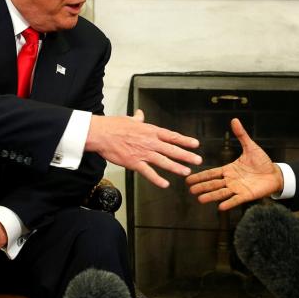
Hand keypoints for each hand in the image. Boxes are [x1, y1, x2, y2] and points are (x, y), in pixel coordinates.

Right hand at [86, 109, 201, 188]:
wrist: (101, 134)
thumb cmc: (113, 126)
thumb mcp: (129, 120)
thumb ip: (138, 119)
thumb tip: (140, 113)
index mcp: (150, 131)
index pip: (171, 136)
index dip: (185, 140)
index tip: (195, 144)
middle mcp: (150, 142)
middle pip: (172, 149)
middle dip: (186, 155)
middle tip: (198, 160)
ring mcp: (143, 153)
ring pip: (163, 161)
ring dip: (176, 167)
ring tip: (186, 172)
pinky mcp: (134, 162)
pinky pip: (148, 172)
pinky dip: (157, 179)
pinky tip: (165, 184)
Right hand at [186, 118, 282, 210]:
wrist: (275, 173)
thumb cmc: (262, 162)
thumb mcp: (250, 147)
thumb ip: (241, 135)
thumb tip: (234, 120)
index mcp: (229, 169)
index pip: (212, 173)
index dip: (201, 176)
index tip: (189, 179)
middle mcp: (231, 180)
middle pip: (213, 184)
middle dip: (202, 187)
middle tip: (190, 191)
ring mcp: (238, 188)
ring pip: (221, 193)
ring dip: (211, 196)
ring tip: (200, 199)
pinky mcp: (246, 195)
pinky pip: (236, 200)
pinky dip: (228, 203)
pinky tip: (220, 207)